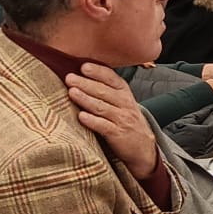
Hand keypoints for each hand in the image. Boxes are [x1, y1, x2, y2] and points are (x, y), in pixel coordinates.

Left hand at [69, 64, 158, 179]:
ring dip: (85, 99)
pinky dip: (92, 121)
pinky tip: (81, 116)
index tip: (83, 66)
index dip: (98, 72)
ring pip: (102, 107)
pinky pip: (104, 126)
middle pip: (103, 91)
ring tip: (72, 92)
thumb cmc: (126, 121)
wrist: (143, 147)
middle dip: (85, 83)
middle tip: (70, 78)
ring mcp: (122, 119)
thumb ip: (107, 90)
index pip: (111, 78)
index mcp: (124, 93)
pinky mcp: (118, 135)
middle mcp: (124, 104)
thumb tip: (82, 76)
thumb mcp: (122, 102)